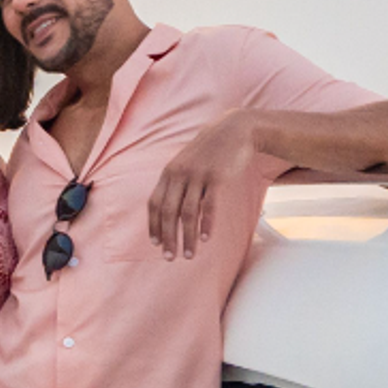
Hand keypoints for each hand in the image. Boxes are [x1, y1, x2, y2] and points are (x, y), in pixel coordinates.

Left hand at [146, 111, 270, 258]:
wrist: (234, 130)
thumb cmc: (209, 152)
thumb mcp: (187, 164)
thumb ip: (177, 183)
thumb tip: (170, 210)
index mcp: (169, 173)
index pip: (154, 203)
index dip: (154, 225)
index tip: (155, 244)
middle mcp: (179, 174)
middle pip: (168, 212)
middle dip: (167, 238)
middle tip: (169, 258)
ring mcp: (198, 175)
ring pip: (187, 213)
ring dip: (186, 237)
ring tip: (188, 255)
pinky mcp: (217, 177)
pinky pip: (208, 206)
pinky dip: (205, 224)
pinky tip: (204, 238)